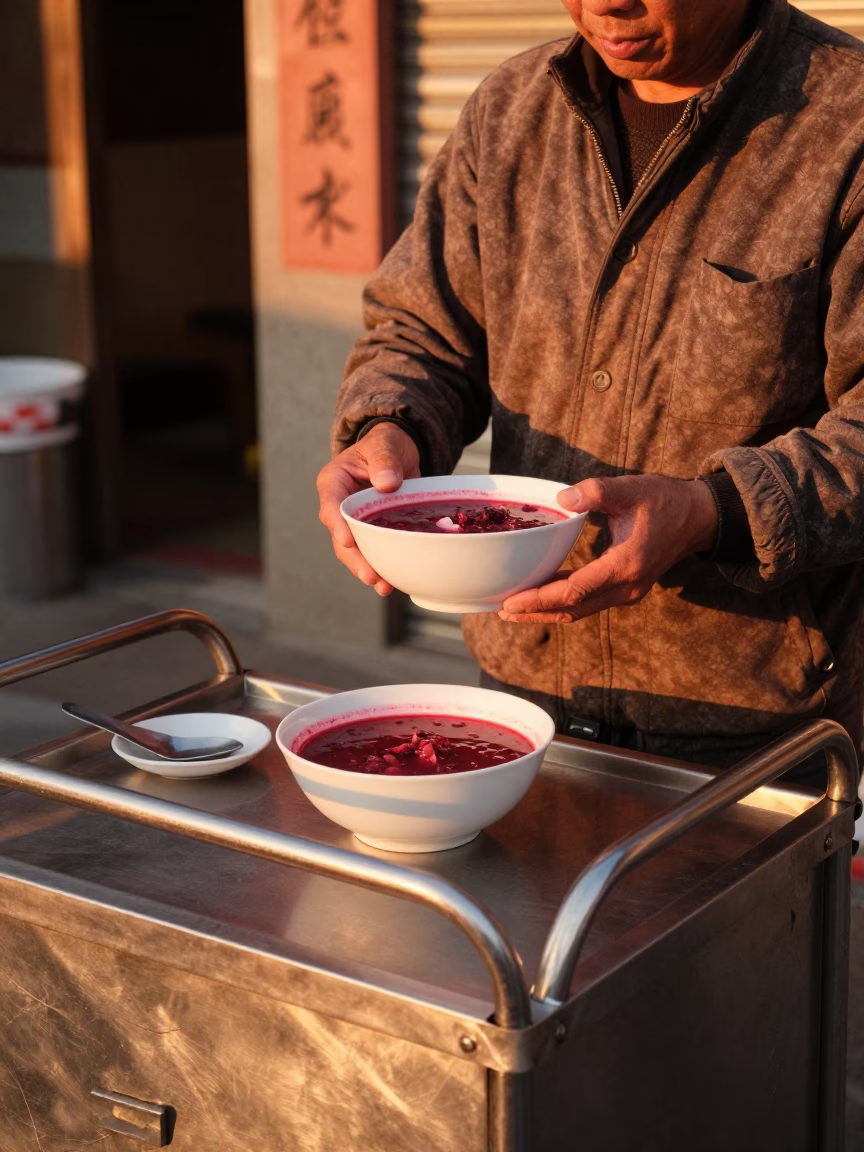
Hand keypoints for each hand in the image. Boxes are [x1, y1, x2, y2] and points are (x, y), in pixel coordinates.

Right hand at [317, 422, 420, 594]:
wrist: (398, 451)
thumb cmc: (386, 444)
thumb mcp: (385, 445)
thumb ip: (384, 460)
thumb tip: (386, 483)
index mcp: (334, 482)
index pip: (331, 506)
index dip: (338, 525)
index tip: (347, 542)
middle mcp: (339, 506)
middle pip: (340, 537)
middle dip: (354, 559)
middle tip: (370, 576)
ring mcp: (354, 522)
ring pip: (354, 551)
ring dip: (366, 570)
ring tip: (383, 586)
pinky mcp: (370, 532)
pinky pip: (372, 552)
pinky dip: (381, 567)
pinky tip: (392, 583)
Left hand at [498, 475, 718, 623]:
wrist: (698, 517)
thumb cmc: (664, 500)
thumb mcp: (630, 488)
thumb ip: (596, 492)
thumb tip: (562, 498)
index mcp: (625, 566)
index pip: (573, 592)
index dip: (539, 599)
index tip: (510, 601)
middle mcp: (626, 588)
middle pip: (572, 609)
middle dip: (535, 612)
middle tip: (500, 610)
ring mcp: (627, 592)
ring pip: (579, 610)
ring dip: (546, 611)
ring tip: (513, 608)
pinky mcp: (625, 590)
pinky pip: (588, 602)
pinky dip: (562, 602)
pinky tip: (541, 595)